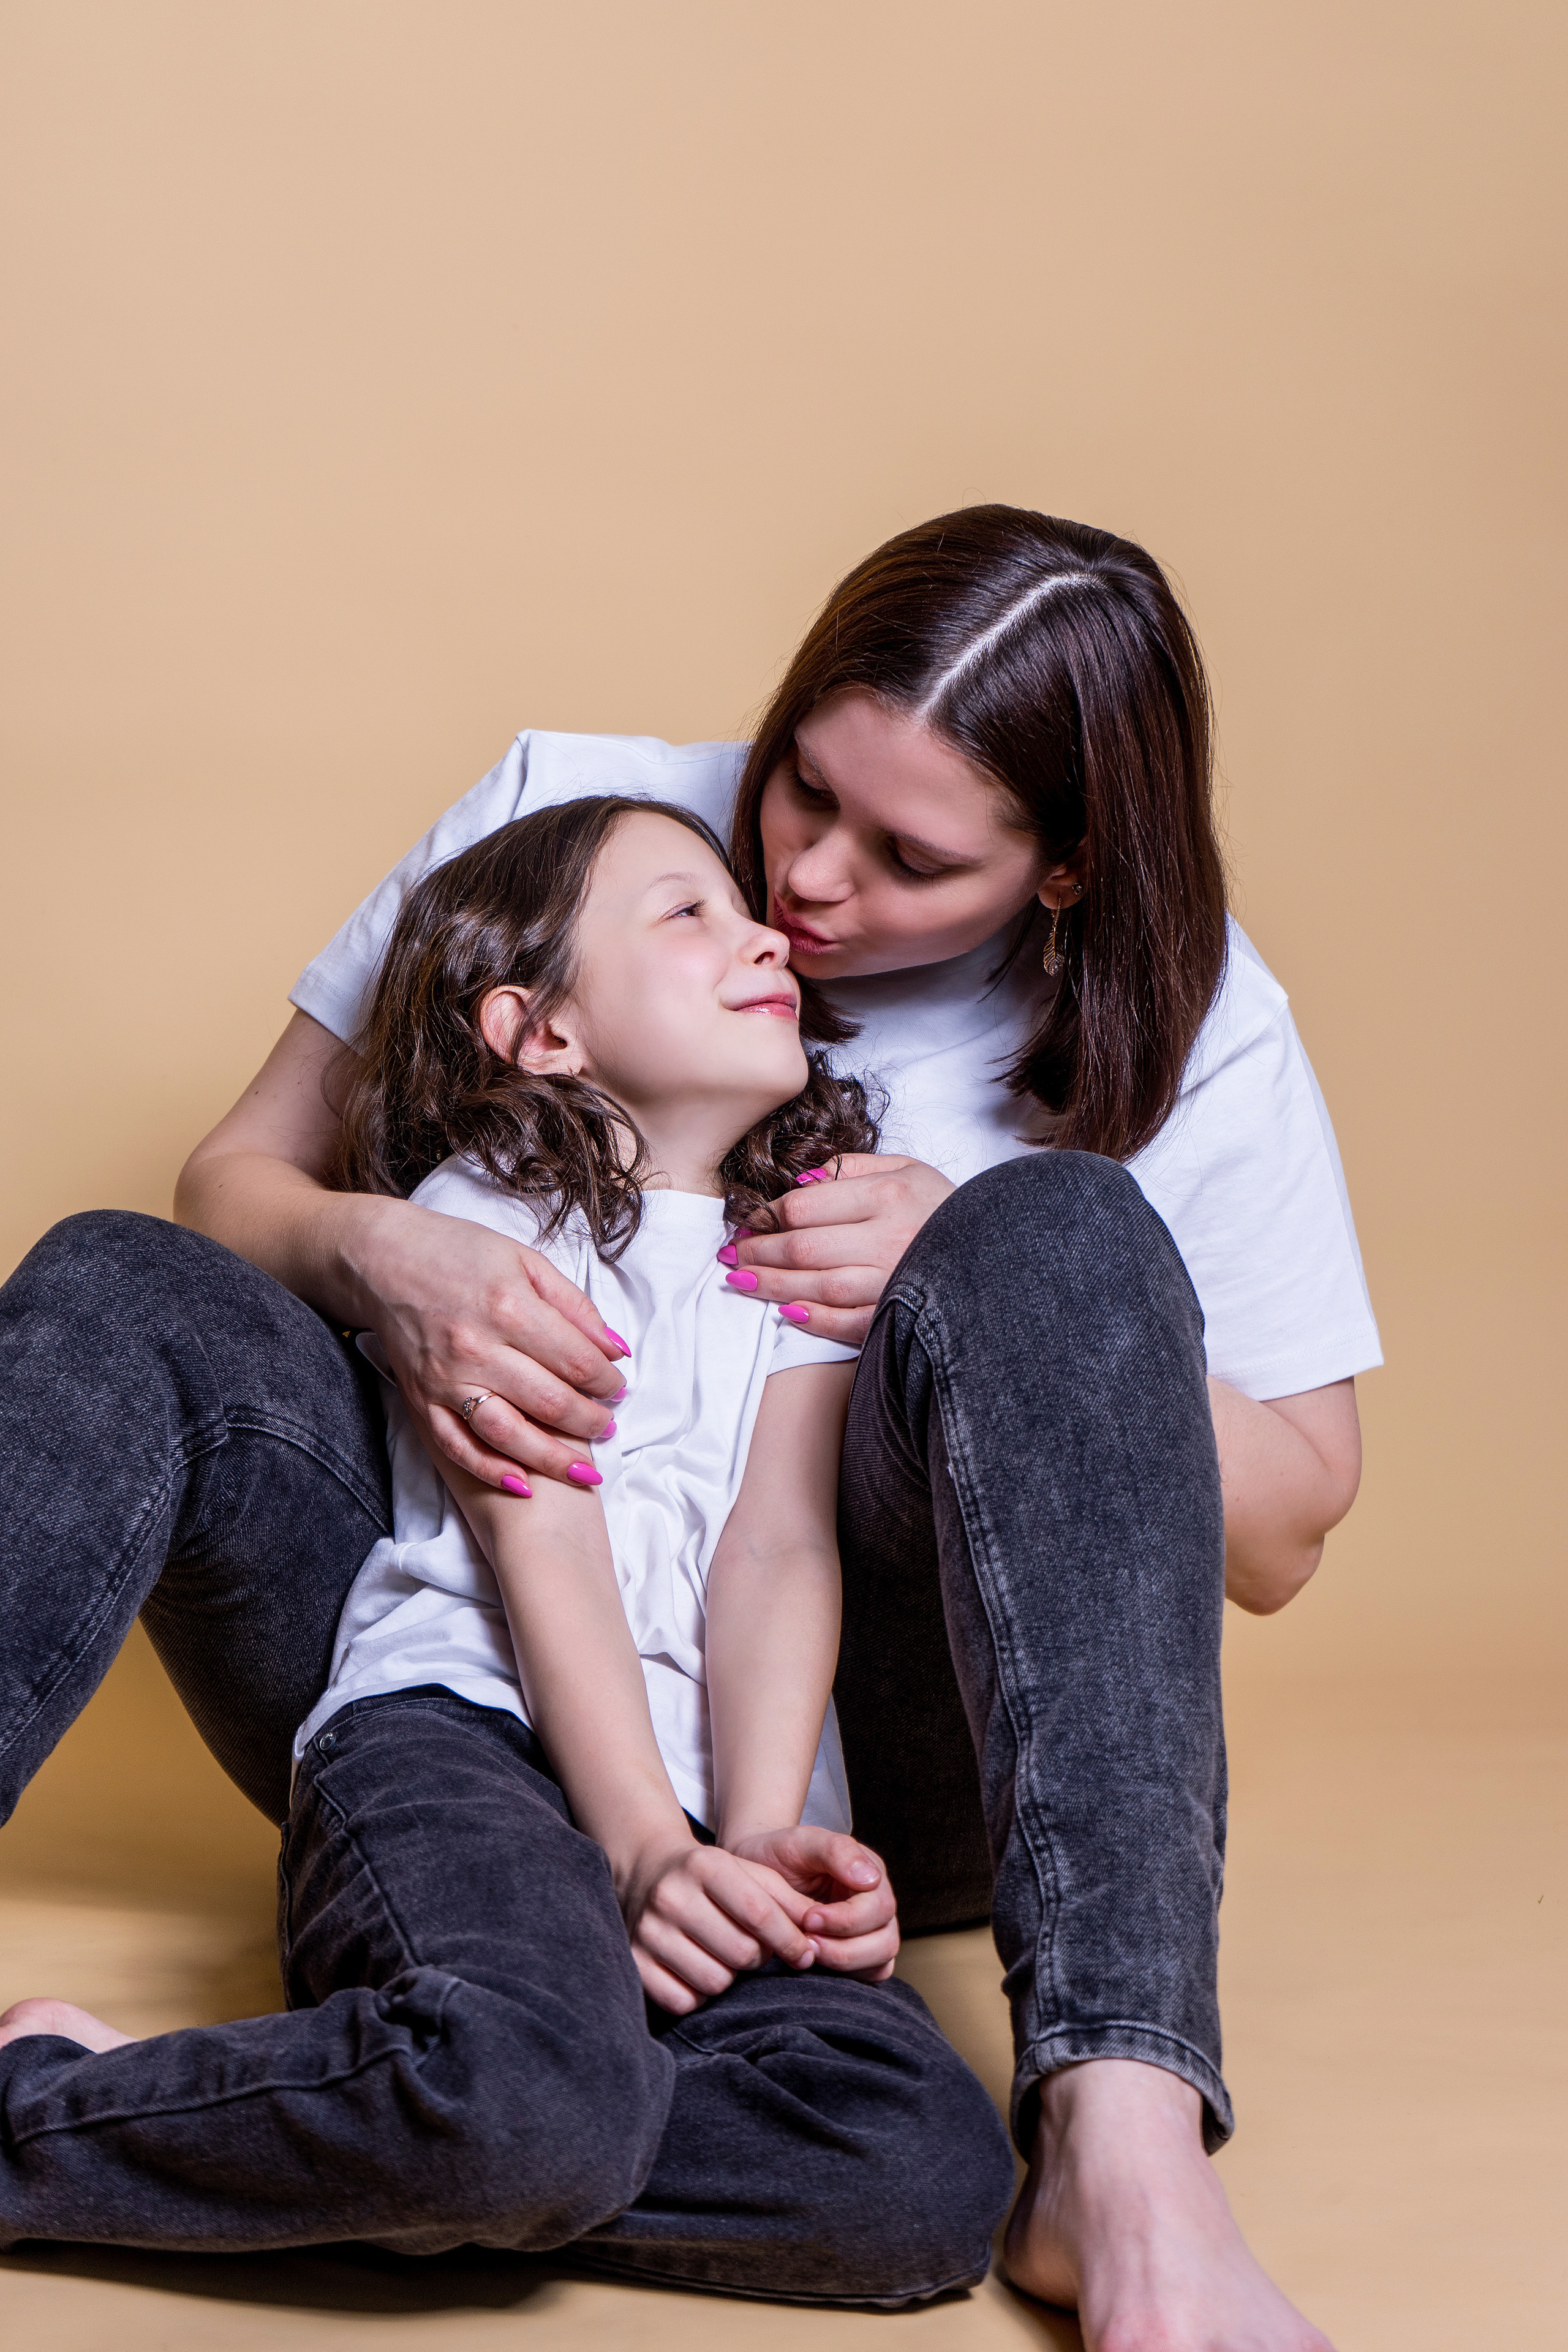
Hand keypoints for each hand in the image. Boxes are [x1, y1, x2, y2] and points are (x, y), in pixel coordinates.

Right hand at [355, 1195, 626, 1490]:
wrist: (383, 1258)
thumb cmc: (459, 1253)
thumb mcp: (526, 1261)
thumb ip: (575, 1306)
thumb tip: (616, 1350)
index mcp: (509, 1307)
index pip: (577, 1361)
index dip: (608, 1382)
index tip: (619, 1389)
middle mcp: (477, 1347)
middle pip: (550, 1402)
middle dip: (591, 1421)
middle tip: (610, 1426)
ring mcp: (446, 1378)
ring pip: (509, 1435)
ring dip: (554, 1459)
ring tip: (586, 1469)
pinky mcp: (421, 1399)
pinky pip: (458, 1447)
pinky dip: (491, 1470)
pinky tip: (524, 1484)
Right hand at [617, 1834, 818, 2014]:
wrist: (647, 1872)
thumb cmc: (711, 1877)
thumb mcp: (749, 1873)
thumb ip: (787, 1900)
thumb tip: (817, 1938)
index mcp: (704, 1866)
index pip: (759, 1914)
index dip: (789, 1940)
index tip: (804, 1953)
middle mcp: (671, 1896)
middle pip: (741, 1952)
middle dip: (757, 1957)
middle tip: (751, 1947)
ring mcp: (648, 1931)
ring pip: (715, 1981)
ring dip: (729, 1976)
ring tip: (722, 1955)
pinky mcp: (635, 1963)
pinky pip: (683, 2001)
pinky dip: (698, 1994)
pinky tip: (697, 1969)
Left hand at [725, 1155, 954, 1345]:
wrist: (999, 1250)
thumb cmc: (943, 1207)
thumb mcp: (907, 1169)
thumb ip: (852, 1168)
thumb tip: (798, 1184)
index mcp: (889, 1196)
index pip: (806, 1207)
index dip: (767, 1217)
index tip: (747, 1222)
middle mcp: (891, 1239)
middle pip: (803, 1249)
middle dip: (758, 1253)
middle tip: (731, 1254)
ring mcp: (896, 1282)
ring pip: (818, 1288)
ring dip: (771, 1287)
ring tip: (740, 1281)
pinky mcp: (901, 1317)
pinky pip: (848, 1324)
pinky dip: (814, 1321)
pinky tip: (786, 1313)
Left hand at [728, 1826, 899, 1980]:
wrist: (758, 1868)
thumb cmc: (782, 1852)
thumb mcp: (804, 1841)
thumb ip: (837, 1851)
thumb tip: (871, 1879)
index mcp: (871, 1875)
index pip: (879, 1908)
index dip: (846, 1920)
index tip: (809, 1919)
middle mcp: (877, 1905)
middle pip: (885, 1940)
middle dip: (844, 1946)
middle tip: (805, 1940)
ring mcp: (870, 1932)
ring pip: (880, 1962)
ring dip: (844, 1962)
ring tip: (808, 1950)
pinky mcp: (857, 1954)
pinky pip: (869, 1974)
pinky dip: (846, 1973)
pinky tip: (815, 1959)